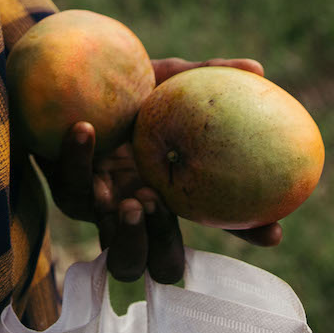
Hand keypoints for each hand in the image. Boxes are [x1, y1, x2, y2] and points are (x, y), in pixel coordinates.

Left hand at [36, 56, 283, 282]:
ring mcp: (104, 209)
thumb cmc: (121, 80)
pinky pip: (74, 189)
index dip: (247, 233)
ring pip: (118, 255)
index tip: (273, 230)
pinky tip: (84, 129)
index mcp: (173, 189)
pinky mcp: (68, 191)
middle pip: (163, 264)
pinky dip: (79, 160)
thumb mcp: (162, 76)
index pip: (218, 223)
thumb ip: (202, 74)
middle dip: (167, 248)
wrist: (60, 73)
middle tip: (165, 205)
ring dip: (127, 231)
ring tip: (131, 196)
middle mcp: (141, 207)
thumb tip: (257, 69)